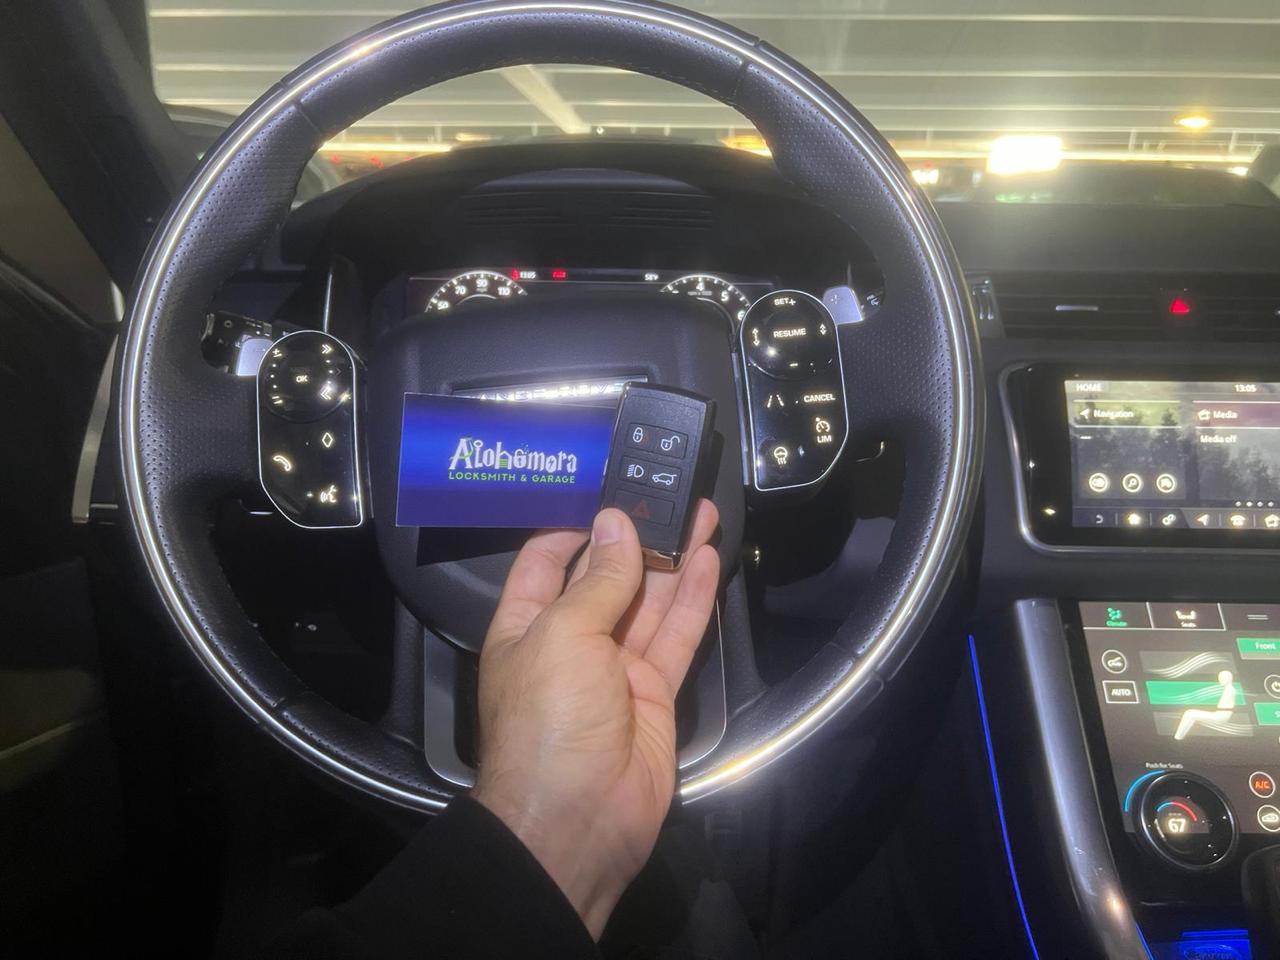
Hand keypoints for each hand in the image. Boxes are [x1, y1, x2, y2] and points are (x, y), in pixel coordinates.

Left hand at [472, 502, 720, 938]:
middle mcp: (570, 641)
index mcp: (526, 626)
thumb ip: (598, 580)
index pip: (547, 561)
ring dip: (674, 559)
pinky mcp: (656, 692)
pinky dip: (693, 599)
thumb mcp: (563, 636)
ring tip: (701, 511)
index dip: (577, 526)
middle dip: (638, 537)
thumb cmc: (549, 718)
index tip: (611, 489)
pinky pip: (676, 636)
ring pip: (650, 602)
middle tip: (671, 493)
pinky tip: (709, 559)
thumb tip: (615, 523)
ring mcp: (615, 668)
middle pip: (607, 577)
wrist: (578, 819)